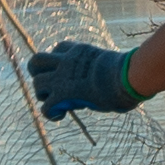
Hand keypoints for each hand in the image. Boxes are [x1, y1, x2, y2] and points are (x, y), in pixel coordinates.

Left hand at [28, 39, 142, 122]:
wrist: (126, 77)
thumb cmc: (128, 73)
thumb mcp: (109, 64)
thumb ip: (99, 71)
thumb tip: (108, 86)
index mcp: (79, 50)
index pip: (58, 48)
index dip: (57, 60)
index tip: (65, 71)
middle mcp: (66, 60)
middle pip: (36, 61)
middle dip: (37, 74)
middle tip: (48, 86)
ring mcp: (62, 77)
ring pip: (37, 83)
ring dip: (42, 95)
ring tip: (54, 103)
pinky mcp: (63, 94)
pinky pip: (46, 106)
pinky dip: (50, 113)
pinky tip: (60, 116)